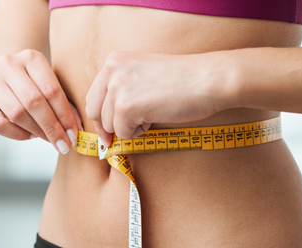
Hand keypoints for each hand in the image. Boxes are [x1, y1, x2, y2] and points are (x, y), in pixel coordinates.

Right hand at [0, 49, 80, 153]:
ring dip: (36, 131)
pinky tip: (30, 135)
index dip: (65, 116)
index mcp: (31, 56)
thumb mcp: (52, 84)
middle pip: (33, 101)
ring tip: (48, 139)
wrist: (7, 75)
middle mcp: (7, 64)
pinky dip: (17, 134)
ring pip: (16, 113)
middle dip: (51, 127)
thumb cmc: (36, 83)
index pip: (51, 90)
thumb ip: (65, 104)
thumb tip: (75, 130)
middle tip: (63, 144)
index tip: (74, 134)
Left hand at [86, 51, 229, 142]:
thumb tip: (105, 121)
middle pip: (94, 112)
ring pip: (109, 125)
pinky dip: (138, 133)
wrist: (207, 79)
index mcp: (113, 61)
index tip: (108, 130)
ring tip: (152, 114)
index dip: (101, 116)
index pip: (93, 96)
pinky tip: (155, 118)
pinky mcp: (126, 107)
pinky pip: (123, 133)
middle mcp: (110, 71)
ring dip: (129, 128)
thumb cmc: (182, 79)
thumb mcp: (142, 73)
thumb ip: (122, 88)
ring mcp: (117, 88)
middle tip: (126, 133)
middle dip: (108, 126)